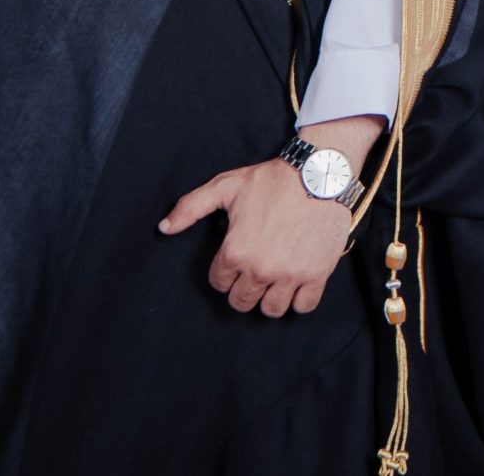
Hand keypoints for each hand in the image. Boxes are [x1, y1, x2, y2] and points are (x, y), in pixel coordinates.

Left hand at [161, 116, 381, 317]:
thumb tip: (164, 228)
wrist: (319, 174)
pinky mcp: (316, 274)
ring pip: (271, 309)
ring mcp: (290, 274)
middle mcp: (261, 268)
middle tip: (253, 271)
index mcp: (236, 251)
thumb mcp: (226, 187)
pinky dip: (299, 299)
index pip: (219, 283)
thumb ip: (190, 207)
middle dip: (243, 288)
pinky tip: (296, 283)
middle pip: (242, 302)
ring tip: (273, 280)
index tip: (236, 259)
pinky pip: (303, 306)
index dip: (224, 271)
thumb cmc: (271, 180)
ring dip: (270, 297)